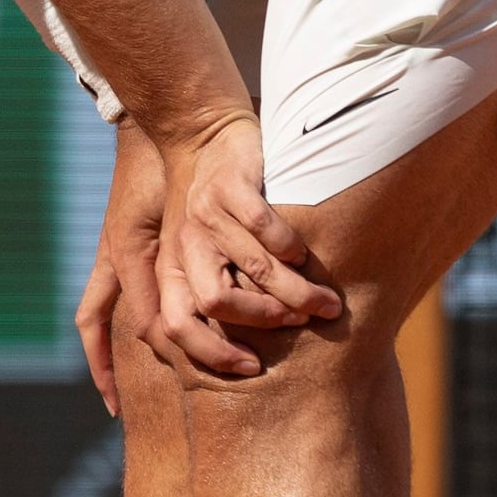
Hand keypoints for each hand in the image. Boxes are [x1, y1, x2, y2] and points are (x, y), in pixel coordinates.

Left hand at [73, 112, 335, 398]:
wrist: (203, 130)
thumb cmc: (214, 203)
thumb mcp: (201, 248)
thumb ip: (213, 288)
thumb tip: (241, 352)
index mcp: (171, 265)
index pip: (176, 326)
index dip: (210, 355)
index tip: (251, 367)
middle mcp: (184, 242)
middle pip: (215, 302)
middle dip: (264, 320)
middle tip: (303, 322)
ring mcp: (205, 211)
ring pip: (252, 267)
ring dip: (294, 290)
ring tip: (325, 301)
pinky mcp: (231, 182)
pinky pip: (264, 226)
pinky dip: (291, 246)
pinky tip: (305, 252)